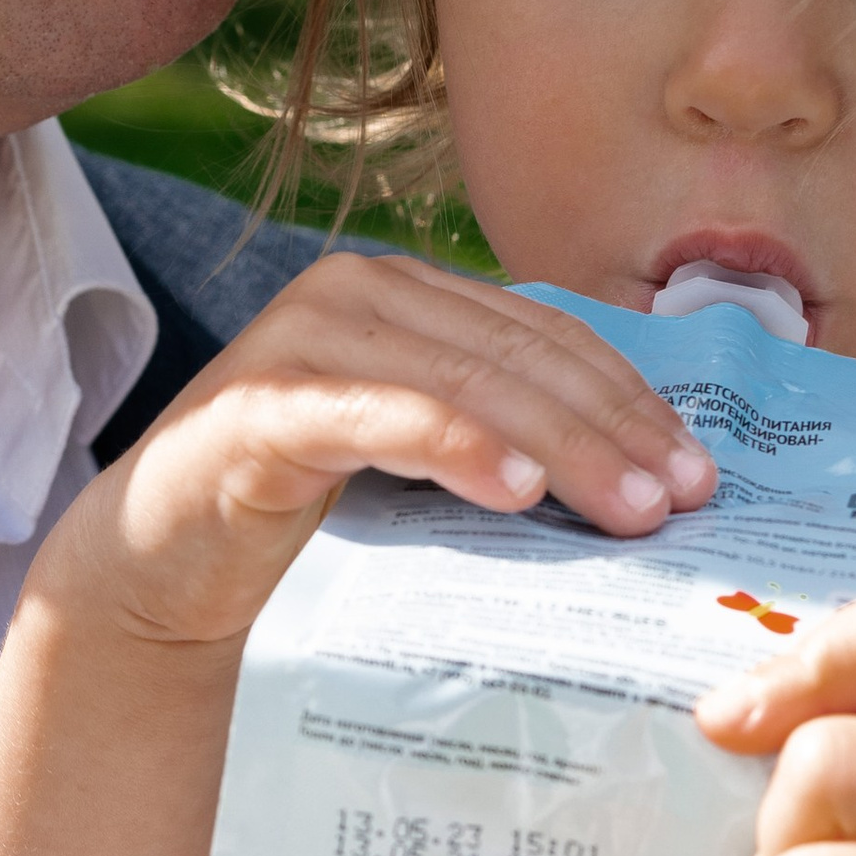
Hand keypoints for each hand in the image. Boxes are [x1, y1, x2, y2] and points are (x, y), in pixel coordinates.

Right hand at [51, 251, 714, 653]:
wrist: (159, 563)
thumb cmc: (304, 514)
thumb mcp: (420, 463)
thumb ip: (503, 439)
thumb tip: (648, 481)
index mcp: (407, 296)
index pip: (546, 333)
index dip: (630, 396)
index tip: (696, 472)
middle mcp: (357, 292)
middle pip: (517, 352)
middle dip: (611, 427)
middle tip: (678, 500)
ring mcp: (304, 338)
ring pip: (464, 378)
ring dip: (557, 441)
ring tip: (624, 507)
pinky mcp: (261, 402)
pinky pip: (380, 413)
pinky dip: (455, 443)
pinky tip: (515, 487)